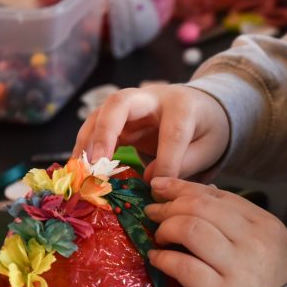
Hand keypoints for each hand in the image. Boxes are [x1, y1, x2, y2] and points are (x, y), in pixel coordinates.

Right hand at [73, 84, 229, 181]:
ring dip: (87, 142)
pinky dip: (85, 148)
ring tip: (80, 171)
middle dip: (106, 131)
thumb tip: (151, 182)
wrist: (201, 107)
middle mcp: (152, 99)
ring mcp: (130, 106)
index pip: (172, 132)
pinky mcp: (118, 118)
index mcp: (183, 106)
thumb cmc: (205, 129)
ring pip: (101, 113)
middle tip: (98, 162)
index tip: (161, 188)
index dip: (166, 162)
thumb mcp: (208, 148)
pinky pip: (96, 128)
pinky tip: (79, 170)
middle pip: (121, 102)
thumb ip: (184, 165)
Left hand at [145, 178, 286, 286]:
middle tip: (152, 211)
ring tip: (158, 236)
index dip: (184, 187)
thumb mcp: (270, 244)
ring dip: (166, 228)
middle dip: (169, 205)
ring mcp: (238, 268)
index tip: (160, 186)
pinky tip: (156, 259)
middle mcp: (253, 240)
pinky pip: (183, 267)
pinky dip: (164, 259)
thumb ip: (240, 219)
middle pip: (201, 207)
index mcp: (266, 224)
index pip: (218, 195)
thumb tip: (205, 191)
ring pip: (190, 230)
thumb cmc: (274, 286)